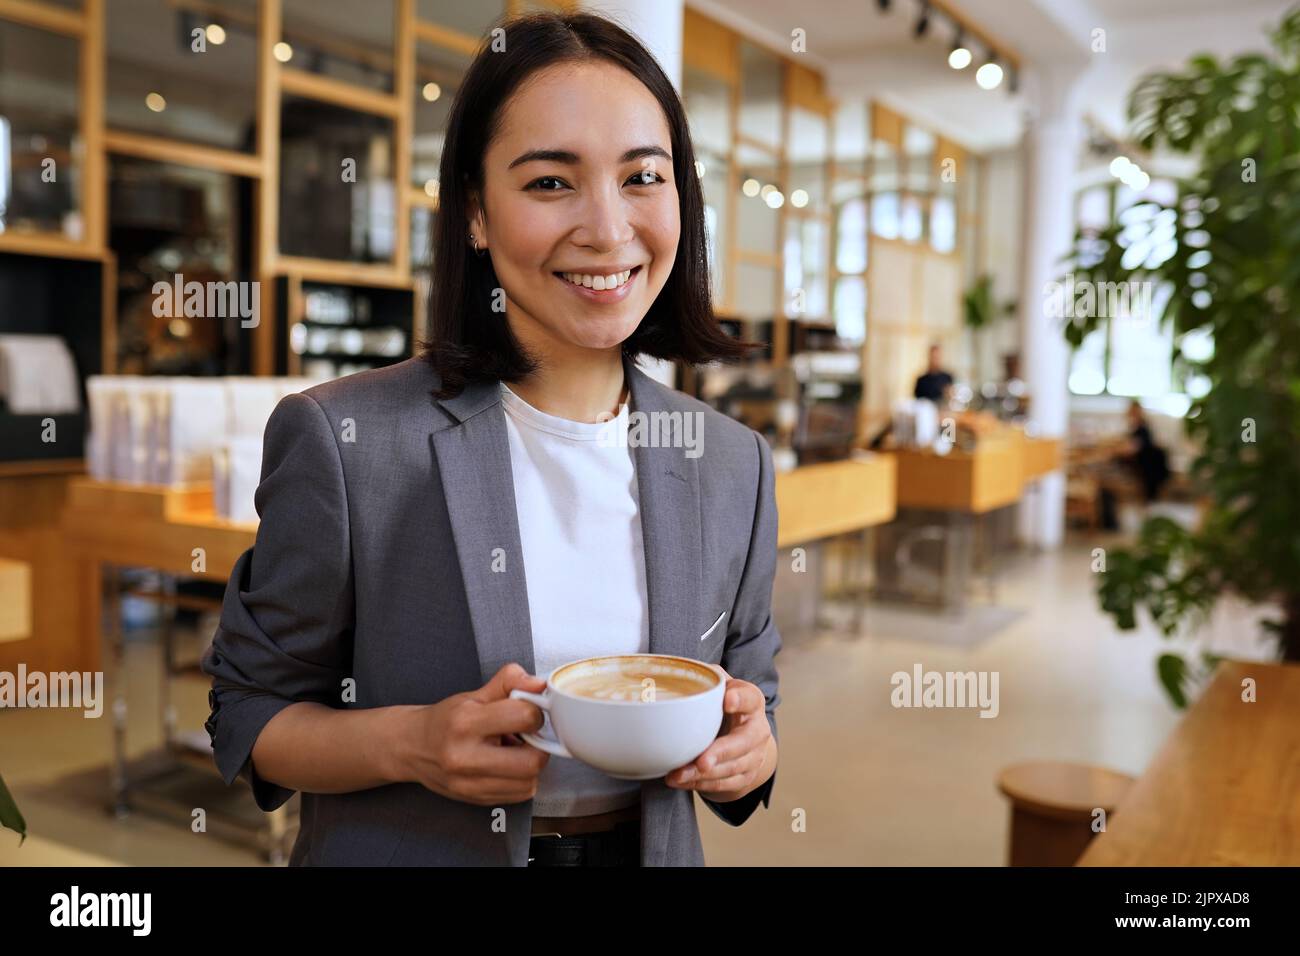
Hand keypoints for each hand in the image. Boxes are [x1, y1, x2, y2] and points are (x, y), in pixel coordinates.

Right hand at [396, 663, 549, 805]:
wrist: (412, 748)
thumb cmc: (446, 720)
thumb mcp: (475, 694)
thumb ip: (509, 683)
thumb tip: (539, 684)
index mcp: (466, 723)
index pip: (524, 717)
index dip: (534, 712)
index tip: (528, 712)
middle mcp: (465, 757)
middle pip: (532, 761)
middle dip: (538, 746)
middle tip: (528, 737)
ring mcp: (469, 784)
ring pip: (528, 783)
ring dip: (530, 766)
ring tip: (514, 752)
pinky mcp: (475, 800)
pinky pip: (519, 795)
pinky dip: (521, 780)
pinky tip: (506, 766)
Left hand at [665, 666, 772, 800]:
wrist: (745, 735)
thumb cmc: (724, 706)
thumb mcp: (720, 686)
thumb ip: (705, 678)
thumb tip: (673, 672)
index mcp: (751, 702)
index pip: (749, 698)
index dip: (739, 699)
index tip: (727, 700)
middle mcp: (757, 730)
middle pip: (743, 742)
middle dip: (721, 752)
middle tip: (701, 761)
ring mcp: (754, 756)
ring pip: (731, 768)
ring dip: (702, 775)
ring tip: (677, 775)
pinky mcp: (744, 777)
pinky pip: (723, 785)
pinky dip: (700, 785)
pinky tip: (680, 781)